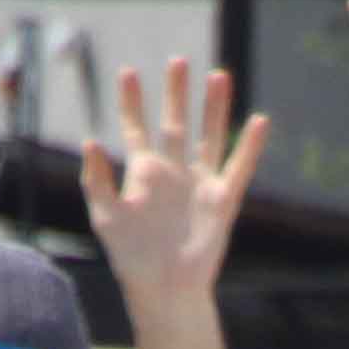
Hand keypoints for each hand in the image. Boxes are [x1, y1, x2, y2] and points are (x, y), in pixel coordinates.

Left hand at [80, 57, 268, 305]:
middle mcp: (173, 172)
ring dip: (214, 108)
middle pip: (176, 123)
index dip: (132, 102)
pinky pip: (239, 167)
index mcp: (143, 173)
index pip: (136, 128)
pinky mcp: (222, 200)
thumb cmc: (131, 256)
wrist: (165, 288)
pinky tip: (258, 120)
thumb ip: (96, 180)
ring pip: (209, 136)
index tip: (128, 72)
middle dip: (176, 92)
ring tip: (218, 75)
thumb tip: (90, 142)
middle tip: (178, 60)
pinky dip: (249, 146)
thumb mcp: (105, 216)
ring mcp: (199, 184)